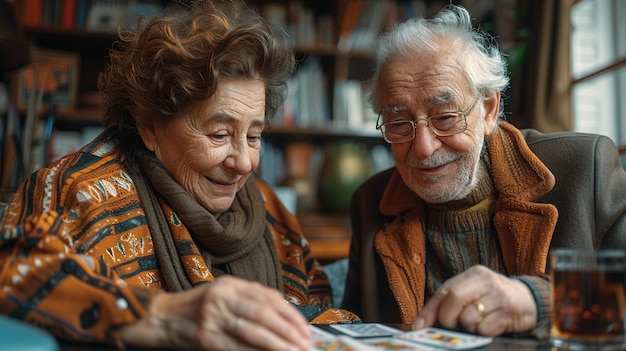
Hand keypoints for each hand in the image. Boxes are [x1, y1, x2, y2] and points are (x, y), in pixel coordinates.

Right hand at [119, 275, 310, 349]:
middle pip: (263, 314)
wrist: (162, 317)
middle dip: (288, 331)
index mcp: (230, 284)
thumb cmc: (199, 307)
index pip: (268, 297)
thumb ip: (250, 299)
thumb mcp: (223, 293)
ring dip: (277, 345)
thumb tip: (286, 316)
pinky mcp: (205, 338)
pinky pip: (236, 347)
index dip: (290, 314)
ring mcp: (212, 317)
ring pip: (252, 332)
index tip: (304, 328)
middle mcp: (222, 297)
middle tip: (304, 344)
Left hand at [411, 265, 536, 335]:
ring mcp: (498, 295)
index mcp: (472, 274)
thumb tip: (422, 324)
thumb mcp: (473, 293)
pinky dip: (483, 332)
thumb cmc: (493, 299)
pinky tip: (491, 325)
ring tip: (478, 322)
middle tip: (453, 326)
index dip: (429, 311)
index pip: (444, 290)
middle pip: (454, 298)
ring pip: (468, 317)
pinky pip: (484, 328)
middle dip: (448, 318)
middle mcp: (485, 280)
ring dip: (468, 327)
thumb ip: (450, 303)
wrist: (530, 301)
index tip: (418, 327)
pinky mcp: (509, 312)